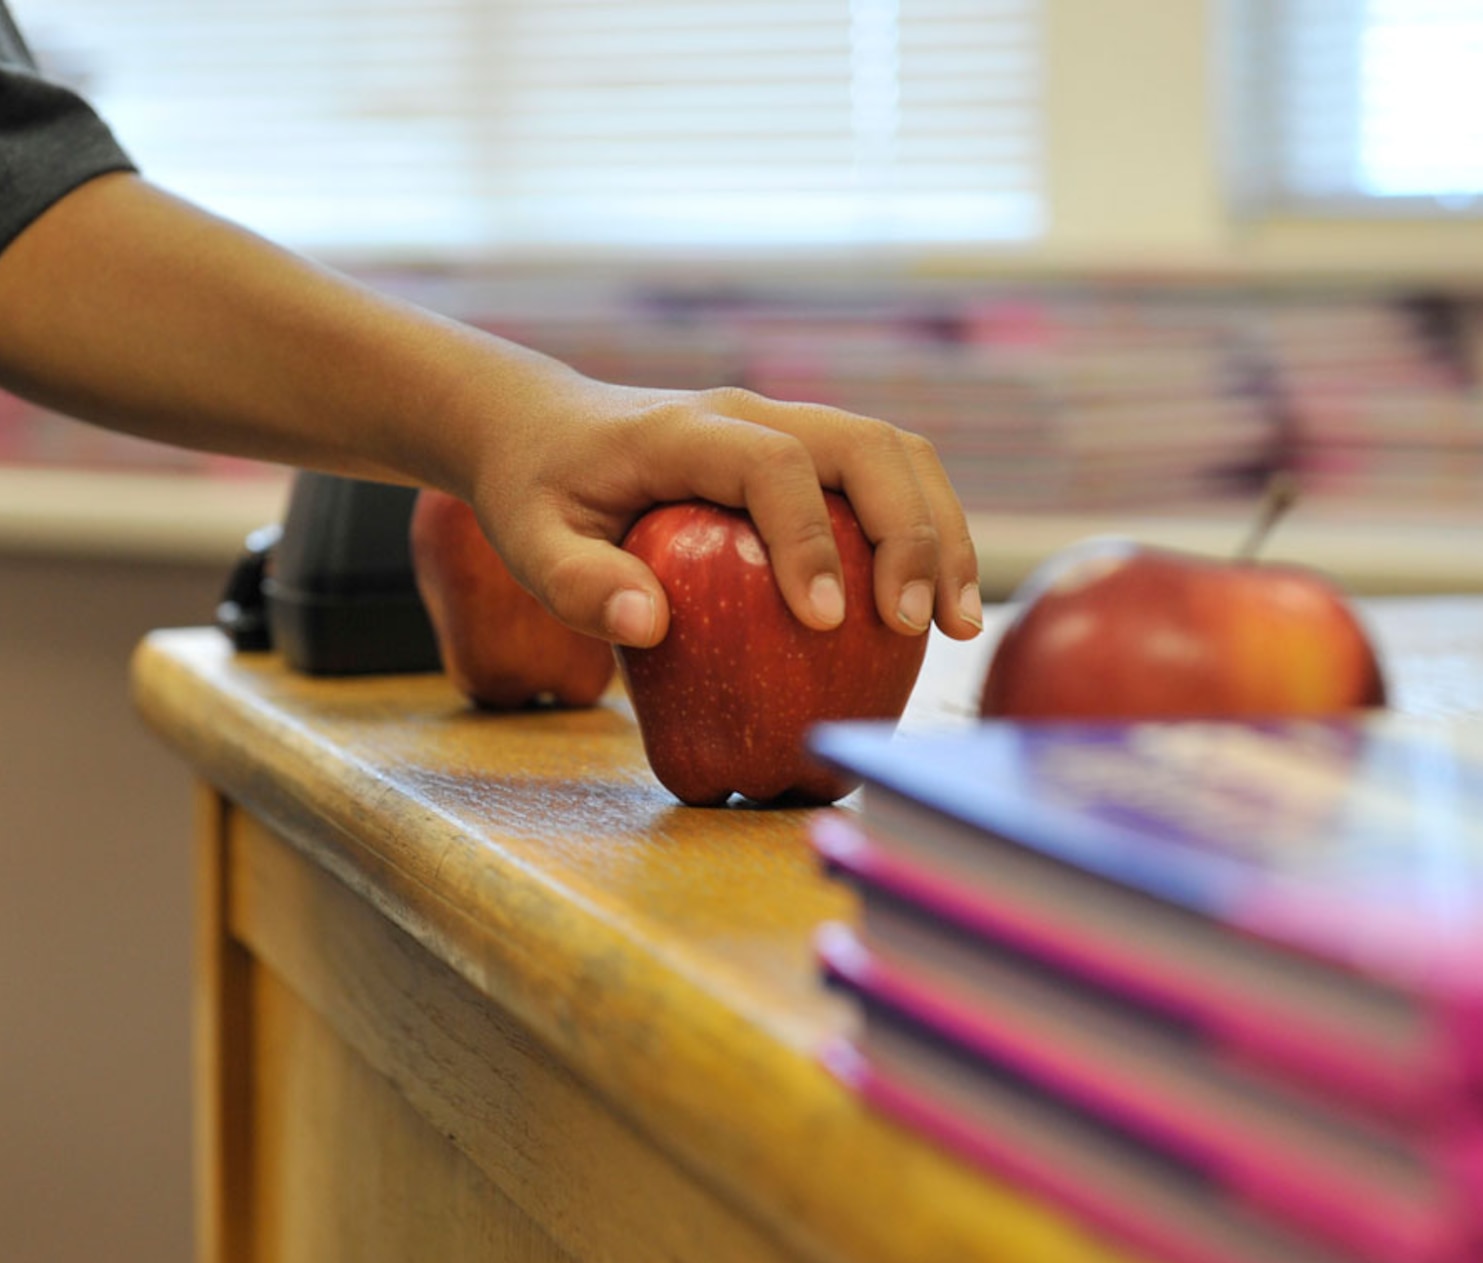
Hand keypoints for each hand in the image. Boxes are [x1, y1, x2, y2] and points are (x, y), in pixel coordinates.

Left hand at [460, 365, 983, 649]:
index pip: (772, 464)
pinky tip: (934, 611)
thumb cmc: (537, 490)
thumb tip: (647, 626)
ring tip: (957, 624)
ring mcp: (788, 428)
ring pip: (895, 456)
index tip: (824, 620)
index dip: (808, 538)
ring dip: (941, 533)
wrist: (542, 425)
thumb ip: (574, 583)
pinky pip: (889, 480)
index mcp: (684, 431)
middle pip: (865, 446)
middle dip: (909, 534)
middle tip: (916, 627)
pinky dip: (928, 536)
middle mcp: (750, 415)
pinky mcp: (809, 456)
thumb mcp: (525, 538)